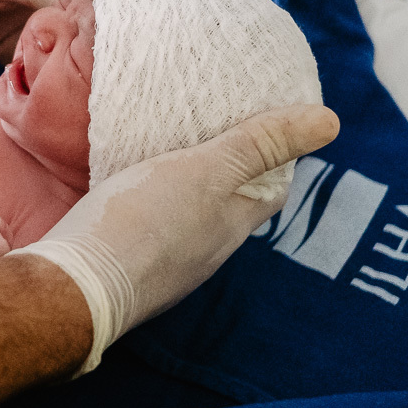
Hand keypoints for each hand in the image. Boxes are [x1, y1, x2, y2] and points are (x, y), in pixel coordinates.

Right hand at [8, 104, 339, 374]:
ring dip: (187, 191)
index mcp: (231, 227)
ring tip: (169, 152)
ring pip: (188, 222)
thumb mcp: (207, 170)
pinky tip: (127, 190)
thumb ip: (260, 144)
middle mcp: (205, 253)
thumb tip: (330, 121)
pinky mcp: (126, 269)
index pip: (270, 192)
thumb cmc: (144, 222)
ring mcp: (165, 267)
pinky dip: (150, 208)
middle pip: (231, 208)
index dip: (276, 160)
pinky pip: (149, 231)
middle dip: (230, 173)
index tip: (266, 126)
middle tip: (215, 130)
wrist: (76, 286)